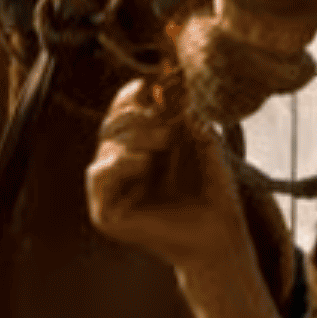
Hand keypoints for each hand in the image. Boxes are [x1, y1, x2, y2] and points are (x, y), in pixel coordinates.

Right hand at [87, 78, 251, 276]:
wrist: (218, 234)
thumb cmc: (212, 191)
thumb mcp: (199, 141)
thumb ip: (180, 113)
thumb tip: (162, 83)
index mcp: (137, 150)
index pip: (120, 113)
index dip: (129, 96)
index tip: (149, 85)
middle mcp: (119, 169)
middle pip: (111, 125)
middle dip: (140, 118)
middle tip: (170, 127)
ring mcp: (110, 193)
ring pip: (105, 146)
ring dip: (137, 136)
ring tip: (166, 143)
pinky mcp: (105, 214)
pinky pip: (98, 173)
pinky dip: (120, 162)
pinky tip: (145, 163)